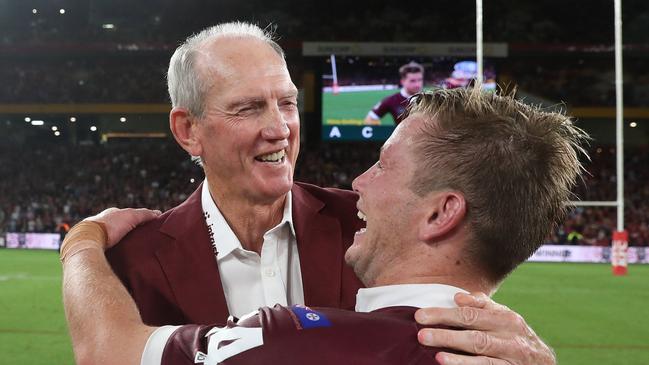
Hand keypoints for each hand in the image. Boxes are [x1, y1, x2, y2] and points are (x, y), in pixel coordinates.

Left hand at [85, 207, 160, 247]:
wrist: (88, 239)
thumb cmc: (109, 226)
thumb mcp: (131, 216)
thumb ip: (144, 214)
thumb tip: (158, 213)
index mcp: (110, 214)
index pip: (127, 215)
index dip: (138, 219)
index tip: (147, 226)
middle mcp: (102, 223)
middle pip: (119, 227)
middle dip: (128, 231)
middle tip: (140, 239)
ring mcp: (95, 235)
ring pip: (111, 238)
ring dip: (120, 243)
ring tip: (131, 250)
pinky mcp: (92, 247)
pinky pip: (106, 249)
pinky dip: (113, 251)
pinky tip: (118, 257)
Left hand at [415, 292, 554, 364]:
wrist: (544, 363)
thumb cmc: (516, 336)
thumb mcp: (504, 317)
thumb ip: (483, 306)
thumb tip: (458, 297)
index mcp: (506, 318)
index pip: (470, 314)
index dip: (444, 314)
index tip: (421, 315)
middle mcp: (511, 338)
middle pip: (474, 335)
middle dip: (446, 335)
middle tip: (421, 334)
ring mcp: (511, 358)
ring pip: (482, 356)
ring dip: (458, 357)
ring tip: (437, 356)